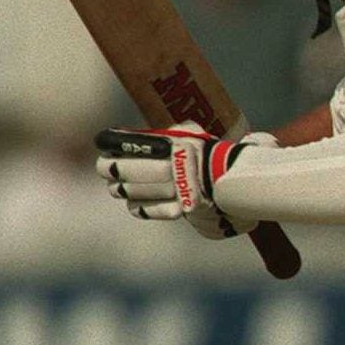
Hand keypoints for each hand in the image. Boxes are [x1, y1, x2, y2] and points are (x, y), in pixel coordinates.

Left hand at [95, 126, 255, 239]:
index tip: (102, 142)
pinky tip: (133, 205)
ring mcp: (180, 189)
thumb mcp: (195, 136)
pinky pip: (154, 210)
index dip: (115, 143)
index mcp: (177, 146)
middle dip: (112, 169)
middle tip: (103, 168)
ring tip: (115, 188)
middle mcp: (176, 167)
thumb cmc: (215, 156)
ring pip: (138, 191)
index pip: (137, 144)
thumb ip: (173, 133)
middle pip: (131, 169)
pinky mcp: (185, 209)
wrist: (241, 182)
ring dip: (122, 189)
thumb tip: (146, 134)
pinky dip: (141, 208)